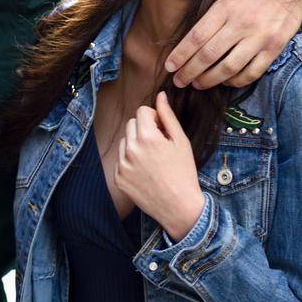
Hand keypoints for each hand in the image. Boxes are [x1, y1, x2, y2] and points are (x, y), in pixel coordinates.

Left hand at [114, 92, 204, 240]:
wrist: (178, 205)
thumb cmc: (184, 172)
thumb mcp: (181, 141)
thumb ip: (168, 116)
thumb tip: (160, 95)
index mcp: (147, 137)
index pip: (142, 111)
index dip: (154, 117)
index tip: (163, 129)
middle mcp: (130, 149)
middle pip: (132, 124)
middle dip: (144, 128)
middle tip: (160, 144)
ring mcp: (122, 164)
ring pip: (125, 141)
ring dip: (136, 144)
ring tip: (153, 159)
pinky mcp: (118, 177)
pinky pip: (121, 159)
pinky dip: (131, 161)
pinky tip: (146, 171)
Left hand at [167, 0, 301, 88]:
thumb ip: (208, 19)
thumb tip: (184, 45)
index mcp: (225, 9)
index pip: (196, 36)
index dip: (180, 55)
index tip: (170, 67)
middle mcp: (241, 23)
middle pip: (208, 55)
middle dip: (189, 71)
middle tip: (179, 81)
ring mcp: (260, 37)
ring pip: (228, 67)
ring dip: (209, 80)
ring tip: (198, 84)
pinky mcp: (275, 48)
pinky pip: (251, 72)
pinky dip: (235, 81)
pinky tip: (225, 81)